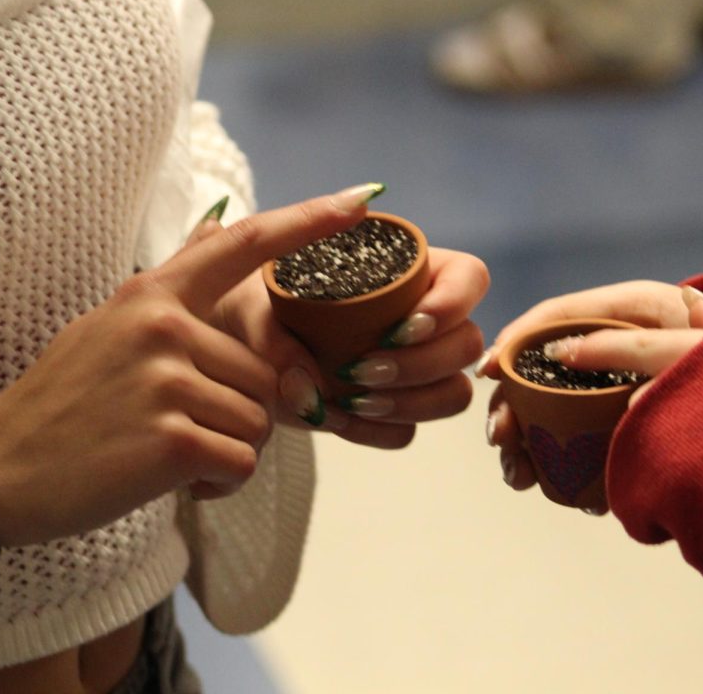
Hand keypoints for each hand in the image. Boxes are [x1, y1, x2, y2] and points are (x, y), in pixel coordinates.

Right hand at [0, 187, 373, 557]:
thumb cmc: (64, 400)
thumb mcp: (111, 322)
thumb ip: (176, 277)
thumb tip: (222, 219)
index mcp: (152, 295)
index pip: (244, 244)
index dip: (309, 221)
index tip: (362, 198)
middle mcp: (162, 327)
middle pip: (267, 372)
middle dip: (240, 413)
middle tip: (180, 429)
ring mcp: (166, 380)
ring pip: (260, 420)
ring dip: (229, 451)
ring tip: (169, 453)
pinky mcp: (170, 439)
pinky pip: (242, 462)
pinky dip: (220, 484)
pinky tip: (175, 481)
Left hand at [215, 246, 489, 449]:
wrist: (233, 349)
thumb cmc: (253, 305)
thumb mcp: (253, 301)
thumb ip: (271, 332)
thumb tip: (305, 380)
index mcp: (409, 271)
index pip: (470, 278)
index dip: (452, 303)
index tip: (403, 325)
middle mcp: (423, 319)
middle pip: (468, 343)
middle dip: (422, 364)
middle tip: (363, 370)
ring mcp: (412, 368)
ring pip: (453, 393)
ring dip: (410, 402)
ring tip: (354, 400)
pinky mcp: (389, 411)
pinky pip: (407, 431)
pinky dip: (376, 429)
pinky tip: (338, 418)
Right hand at [483, 283, 702, 503]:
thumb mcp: (695, 345)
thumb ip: (639, 349)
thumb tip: (567, 360)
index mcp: (626, 311)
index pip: (556, 315)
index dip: (517, 340)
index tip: (489, 372)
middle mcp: (612, 346)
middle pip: (541, 369)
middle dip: (512, 405)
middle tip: (501, 439)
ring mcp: (612, 387)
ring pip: (549, 409)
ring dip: (524, 440)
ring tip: (519, 474)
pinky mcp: (616, 424)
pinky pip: (572, 440)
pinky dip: (553, 462)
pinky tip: (546, 483)